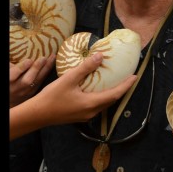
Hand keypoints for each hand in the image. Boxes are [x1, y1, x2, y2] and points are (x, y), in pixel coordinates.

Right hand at [10, 53, 137, 139]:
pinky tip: (99, 88)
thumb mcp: (69, 79)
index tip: (135, 77)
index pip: (115, 94)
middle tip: (128, 78)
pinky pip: (96, 105)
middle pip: (111, 100)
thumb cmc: (52, 97)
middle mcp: (91, 112)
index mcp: (91, 104)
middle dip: (122, 89)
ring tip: (117, 81)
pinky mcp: (80, 115)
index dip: (126, 85)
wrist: (37, 114)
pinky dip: (102, 96)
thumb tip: (100, 56)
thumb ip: (85, 68)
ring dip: (112, 93)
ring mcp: (85, 115)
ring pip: (104, 103)